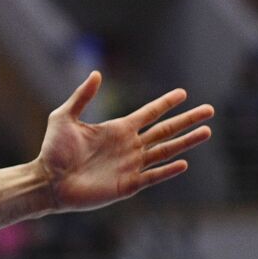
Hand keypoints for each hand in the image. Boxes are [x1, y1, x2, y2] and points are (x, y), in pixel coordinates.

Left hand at [37, 72, 213, 211]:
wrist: (47, 181)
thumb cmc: (52, 150)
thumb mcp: (64, 118)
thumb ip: (82, 97)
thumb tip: (96, 73)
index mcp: (117, 129)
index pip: (148, 113)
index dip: (165, 103)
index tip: (183, 93)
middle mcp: (128, 146)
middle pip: (165, 131)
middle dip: (187, 120)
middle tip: (209, 110)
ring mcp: (130, 166)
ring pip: (165, 151)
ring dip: (186, 142)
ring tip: (207, 131)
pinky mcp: (127, 185)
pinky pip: (152, 176)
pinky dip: (167, 170)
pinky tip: (184, 162)